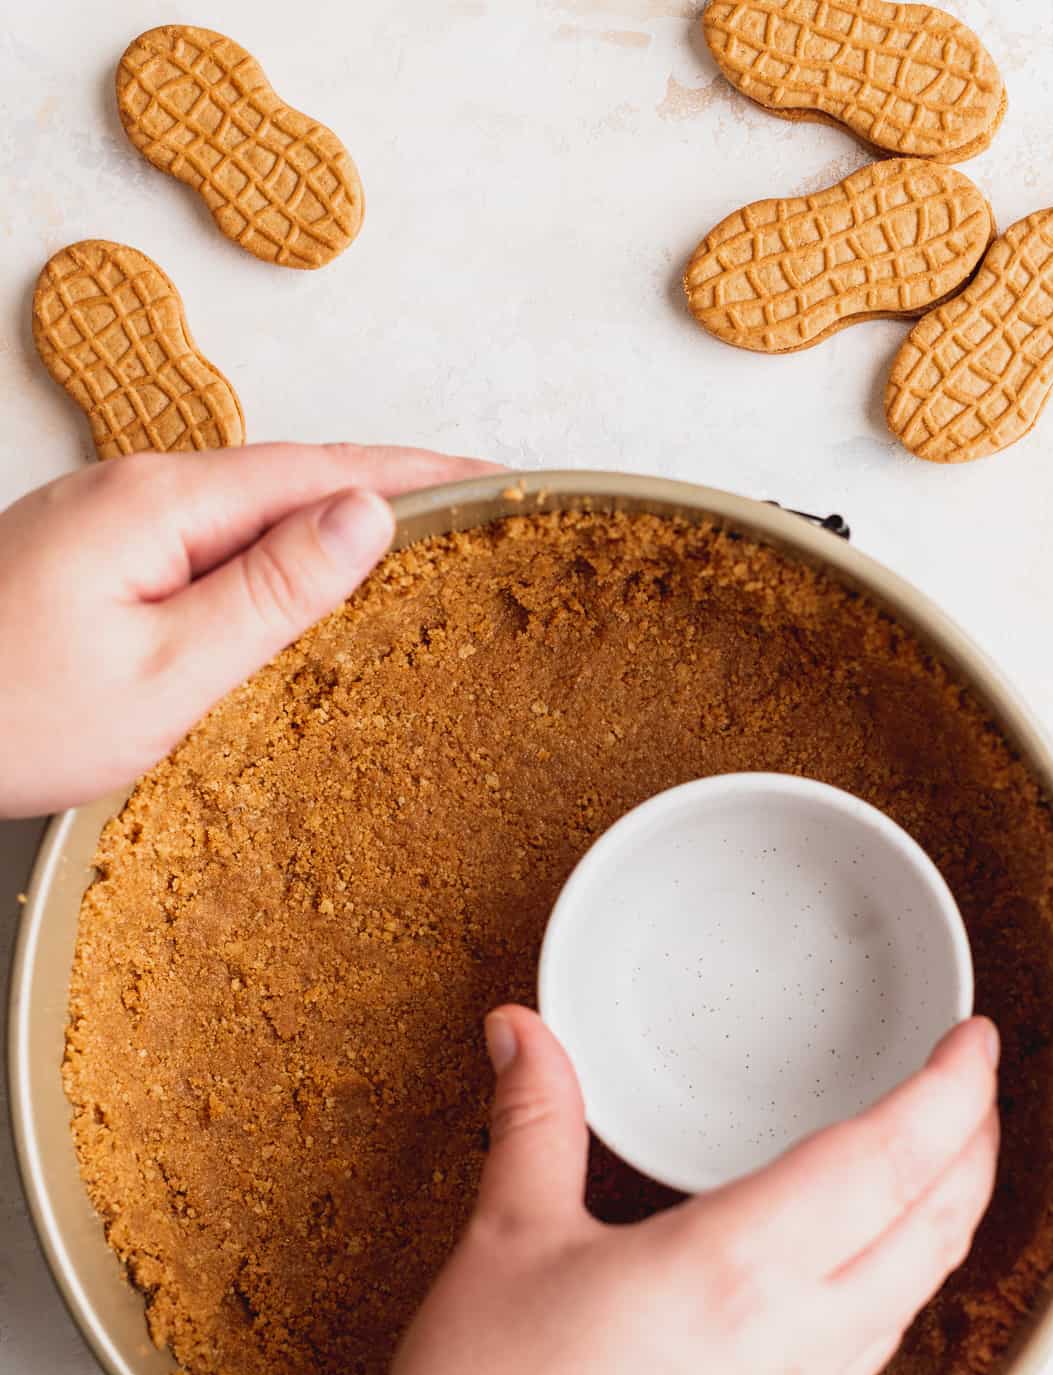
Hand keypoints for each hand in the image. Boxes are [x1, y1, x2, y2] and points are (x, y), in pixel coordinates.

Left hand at [0, 443, 496, 816]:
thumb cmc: (11, 717)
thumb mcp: (166, 672)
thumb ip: (272, 592)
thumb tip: (366, 517)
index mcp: (160, 503)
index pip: (321, 470)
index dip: (416, 474)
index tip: (494, 477)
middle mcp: (133, 489)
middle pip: (290, 474)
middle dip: (389, 487)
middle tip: (477, 511)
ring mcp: (107, 519)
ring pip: (249, 506)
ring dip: (333, 519)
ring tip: (416, 546)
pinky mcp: (92, 557)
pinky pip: (208, 535)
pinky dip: (274, 550)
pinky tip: (301, 582)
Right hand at [91, 1011, 998, 1374]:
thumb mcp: (507, 1239)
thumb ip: (535, 1118)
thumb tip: (523, 1033)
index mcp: (740, 1267)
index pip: (892, 1157)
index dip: (952, 1089)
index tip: (975, 1041)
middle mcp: (796, 1339)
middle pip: (938, 1223)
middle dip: (975, 1141)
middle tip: (971, 1083)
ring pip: (919, 1290)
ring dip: (948, 1212)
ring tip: (938, 1161)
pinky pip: (877, 1348)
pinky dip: (905, 1281)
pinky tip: (865, 1271)